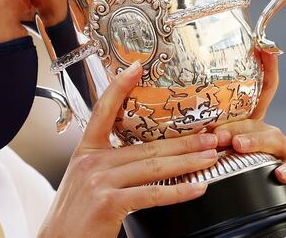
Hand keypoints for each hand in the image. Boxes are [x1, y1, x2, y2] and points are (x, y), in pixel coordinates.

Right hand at [39, 62, 220, 237]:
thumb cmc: (74, 217)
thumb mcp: (83, 181)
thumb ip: (106, 165)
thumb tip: (138, 158)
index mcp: (86, 152)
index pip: (103, 111)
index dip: (119, 87)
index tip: (136, 68)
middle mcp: (92, 161)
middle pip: (146, 145)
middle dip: (183, 141)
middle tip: (209, 135)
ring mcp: (100, 181)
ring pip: (154, 167)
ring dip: (188, 161)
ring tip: (210, 157)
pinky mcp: (109, 202)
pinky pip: (152, 194)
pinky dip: (179, 191)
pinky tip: (196, 188)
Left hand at [211, 49, 285, 203]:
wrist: (243, 209)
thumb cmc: (221, 173)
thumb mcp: (208, 148)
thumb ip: (198, 130)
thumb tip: (172, 114)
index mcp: (249, 124)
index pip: (260, 92)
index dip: (266, 68)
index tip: (264, 47)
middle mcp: (268, 135)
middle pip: (261, 119)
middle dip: (240, 124)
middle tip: (218, 134)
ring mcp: (282, 155)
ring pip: (276, 140)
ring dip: (256, 141)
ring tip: (238, 146)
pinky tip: (277, 173)